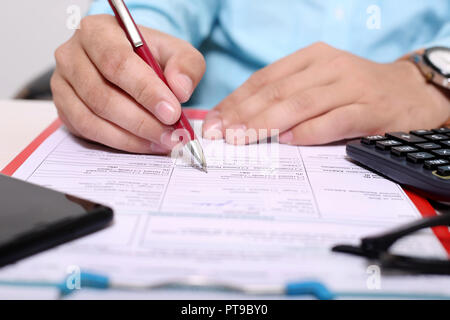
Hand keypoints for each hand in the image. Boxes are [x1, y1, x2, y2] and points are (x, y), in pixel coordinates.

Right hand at [51, 15, 204, 153]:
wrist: (130, 61)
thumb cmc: (148, 54)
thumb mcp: (175, 51)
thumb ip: (185, 65)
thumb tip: (180, 90)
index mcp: (97, 31)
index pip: (117, 63)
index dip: (146, 91)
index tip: (172, 113)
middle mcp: (71, 55)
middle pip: (102, 95)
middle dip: (142, 121)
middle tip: (171, 134)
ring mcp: (62, 84)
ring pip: (92, 118)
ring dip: (131, 137)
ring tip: (162, 142)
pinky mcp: (63, 109)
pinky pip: (87, 131)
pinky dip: (119, 142)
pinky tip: (144, 144)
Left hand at [202, 42, 449, 144]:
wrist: (410, 92)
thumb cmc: (355, 91)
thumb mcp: (320, 81)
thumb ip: (287, 95)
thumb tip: (242, 120)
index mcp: (311, 57)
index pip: (264, 79)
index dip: (236, 101)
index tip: (214, 121)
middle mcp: (329, 67)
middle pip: (277, 91)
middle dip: (243, 115)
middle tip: (221, 135)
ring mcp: (351, 86)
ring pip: (300, 104)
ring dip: (266, 123)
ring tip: (242, 139)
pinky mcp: (370, 109)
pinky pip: (333, 121)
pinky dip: (307, 132)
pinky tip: (285, 142)